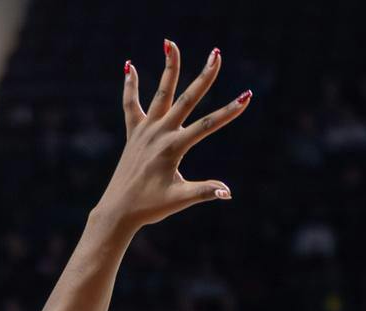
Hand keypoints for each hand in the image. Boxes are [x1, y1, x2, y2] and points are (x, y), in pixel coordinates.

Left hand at [93, 40, 251, 232]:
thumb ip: (203, 192)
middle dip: (204, 76)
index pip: (207, 125)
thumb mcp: (179, 200)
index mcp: (173, 147)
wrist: (118, 211)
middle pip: (186, 99)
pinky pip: (130, 104)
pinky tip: (130, 66)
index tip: (247, 97)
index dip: (229, 111)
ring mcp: (145, 130)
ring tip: (171, 43)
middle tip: (217, 54)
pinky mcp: (134, 133)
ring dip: (168, 68)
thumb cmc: (150, 207)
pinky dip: (131, 86)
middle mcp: (159, 133)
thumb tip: (227, 192)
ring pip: (160, 93)